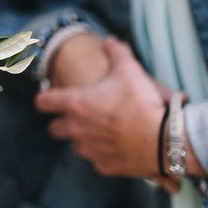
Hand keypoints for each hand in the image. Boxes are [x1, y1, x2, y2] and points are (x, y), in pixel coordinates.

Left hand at [35, 38, 166, 178]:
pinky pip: (96, 160)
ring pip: (75, 145)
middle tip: (79, 115)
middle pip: (54, 129)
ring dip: (82, 138)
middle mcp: (76, 129)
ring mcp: (89, 150)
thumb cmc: (143, 103)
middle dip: (62, 122)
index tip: (50, 97)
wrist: (165, 140)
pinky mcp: (104, 167)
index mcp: (75, 104)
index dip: (45, 98)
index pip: (42, 102)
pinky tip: (116, 145)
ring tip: (100, 130)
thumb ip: (116, 52)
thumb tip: (110, 41)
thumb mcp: (129, 70)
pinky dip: (102, 154)